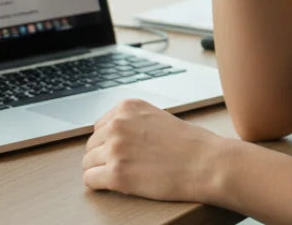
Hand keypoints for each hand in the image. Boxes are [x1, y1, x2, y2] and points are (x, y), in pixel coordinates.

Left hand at [82, 98, 227, 202]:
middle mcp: (118, 124)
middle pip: (91, 145)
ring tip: (123, 174)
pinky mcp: (116, 175)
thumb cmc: (187, 143)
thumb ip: (132, 122)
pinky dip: (100, 185)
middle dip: (103, 156)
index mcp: (128, 107)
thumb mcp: (156, 118)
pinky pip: (90, 181)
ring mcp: (115, 149)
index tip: (122, 149)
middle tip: (124, 165)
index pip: (99, 127)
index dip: (109, 141)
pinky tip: (117, 184)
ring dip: (101, 171)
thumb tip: (110, 135)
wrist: (204, 162)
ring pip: (87, 164)